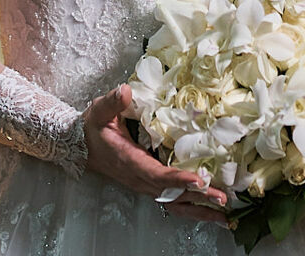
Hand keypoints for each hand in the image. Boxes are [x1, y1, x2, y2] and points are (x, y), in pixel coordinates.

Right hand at [82, 84, 230, 227]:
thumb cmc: (93, 128)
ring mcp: (145, 184)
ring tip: (223, 213)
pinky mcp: (149, 185)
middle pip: (171, 193)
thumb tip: (125, 90)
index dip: (177, 178)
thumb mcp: (99, 111)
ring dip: (198, 209)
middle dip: (197, 197)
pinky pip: (171, 201)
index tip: (198, 180)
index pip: (156, 173)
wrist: (81, 147)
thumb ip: (112, 102)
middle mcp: (139, 178)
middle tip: (222, 199)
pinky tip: (209, 211)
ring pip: (173, 203)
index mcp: (129, 160)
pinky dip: (191, 208)